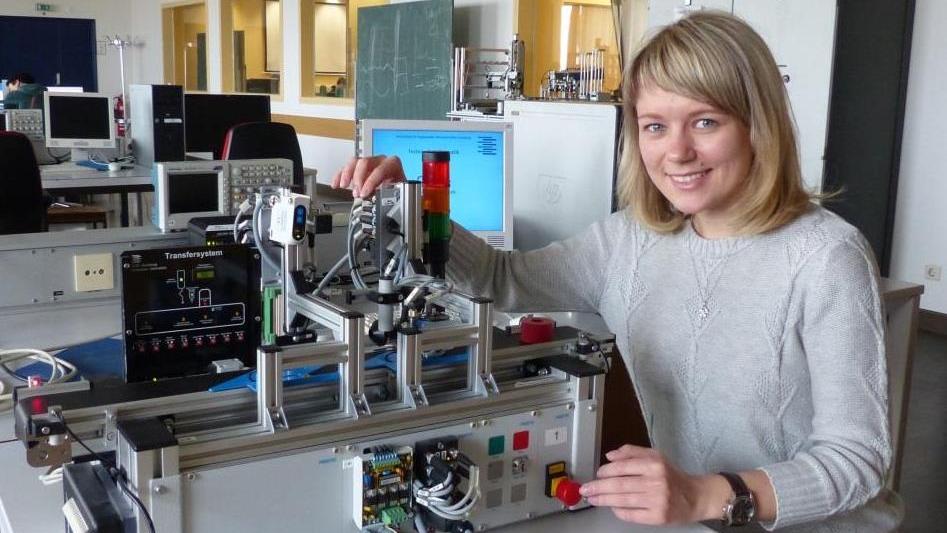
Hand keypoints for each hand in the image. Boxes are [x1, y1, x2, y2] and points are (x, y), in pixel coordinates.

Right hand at [332, 155, 405, 197]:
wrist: (396, 190)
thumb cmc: (398, 189)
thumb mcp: (398, 191)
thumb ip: (390, 190)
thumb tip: (382, 192)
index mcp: (392, 164)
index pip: (380, 169)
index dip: (371, 181)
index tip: (365, 193)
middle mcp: (380, 160)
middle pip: (365, 162)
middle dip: (359, 178)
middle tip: (357, 193)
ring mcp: (368, 163)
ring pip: (354, 162)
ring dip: (347, 174)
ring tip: (344, 186)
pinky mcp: (358, 168)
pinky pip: (346, 167)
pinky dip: (339, 175)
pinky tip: (336, 184)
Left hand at [579, 444, 727, 524]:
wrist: (696, 496)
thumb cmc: (672, 476)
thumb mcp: (655, 456)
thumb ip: (632, 453)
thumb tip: (610, 455)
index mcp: (655, 464)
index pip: (622, 467)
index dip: (605, 471)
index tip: (596, 474)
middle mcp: (656, 482)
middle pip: (620, 485)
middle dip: (598, 487)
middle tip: (586, 489)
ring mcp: (657, 501)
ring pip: (623, 500)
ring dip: (604, 500)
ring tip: (593, 499)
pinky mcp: (658, 517)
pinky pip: (631, 515)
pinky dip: (619, 511)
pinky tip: (613, 507)